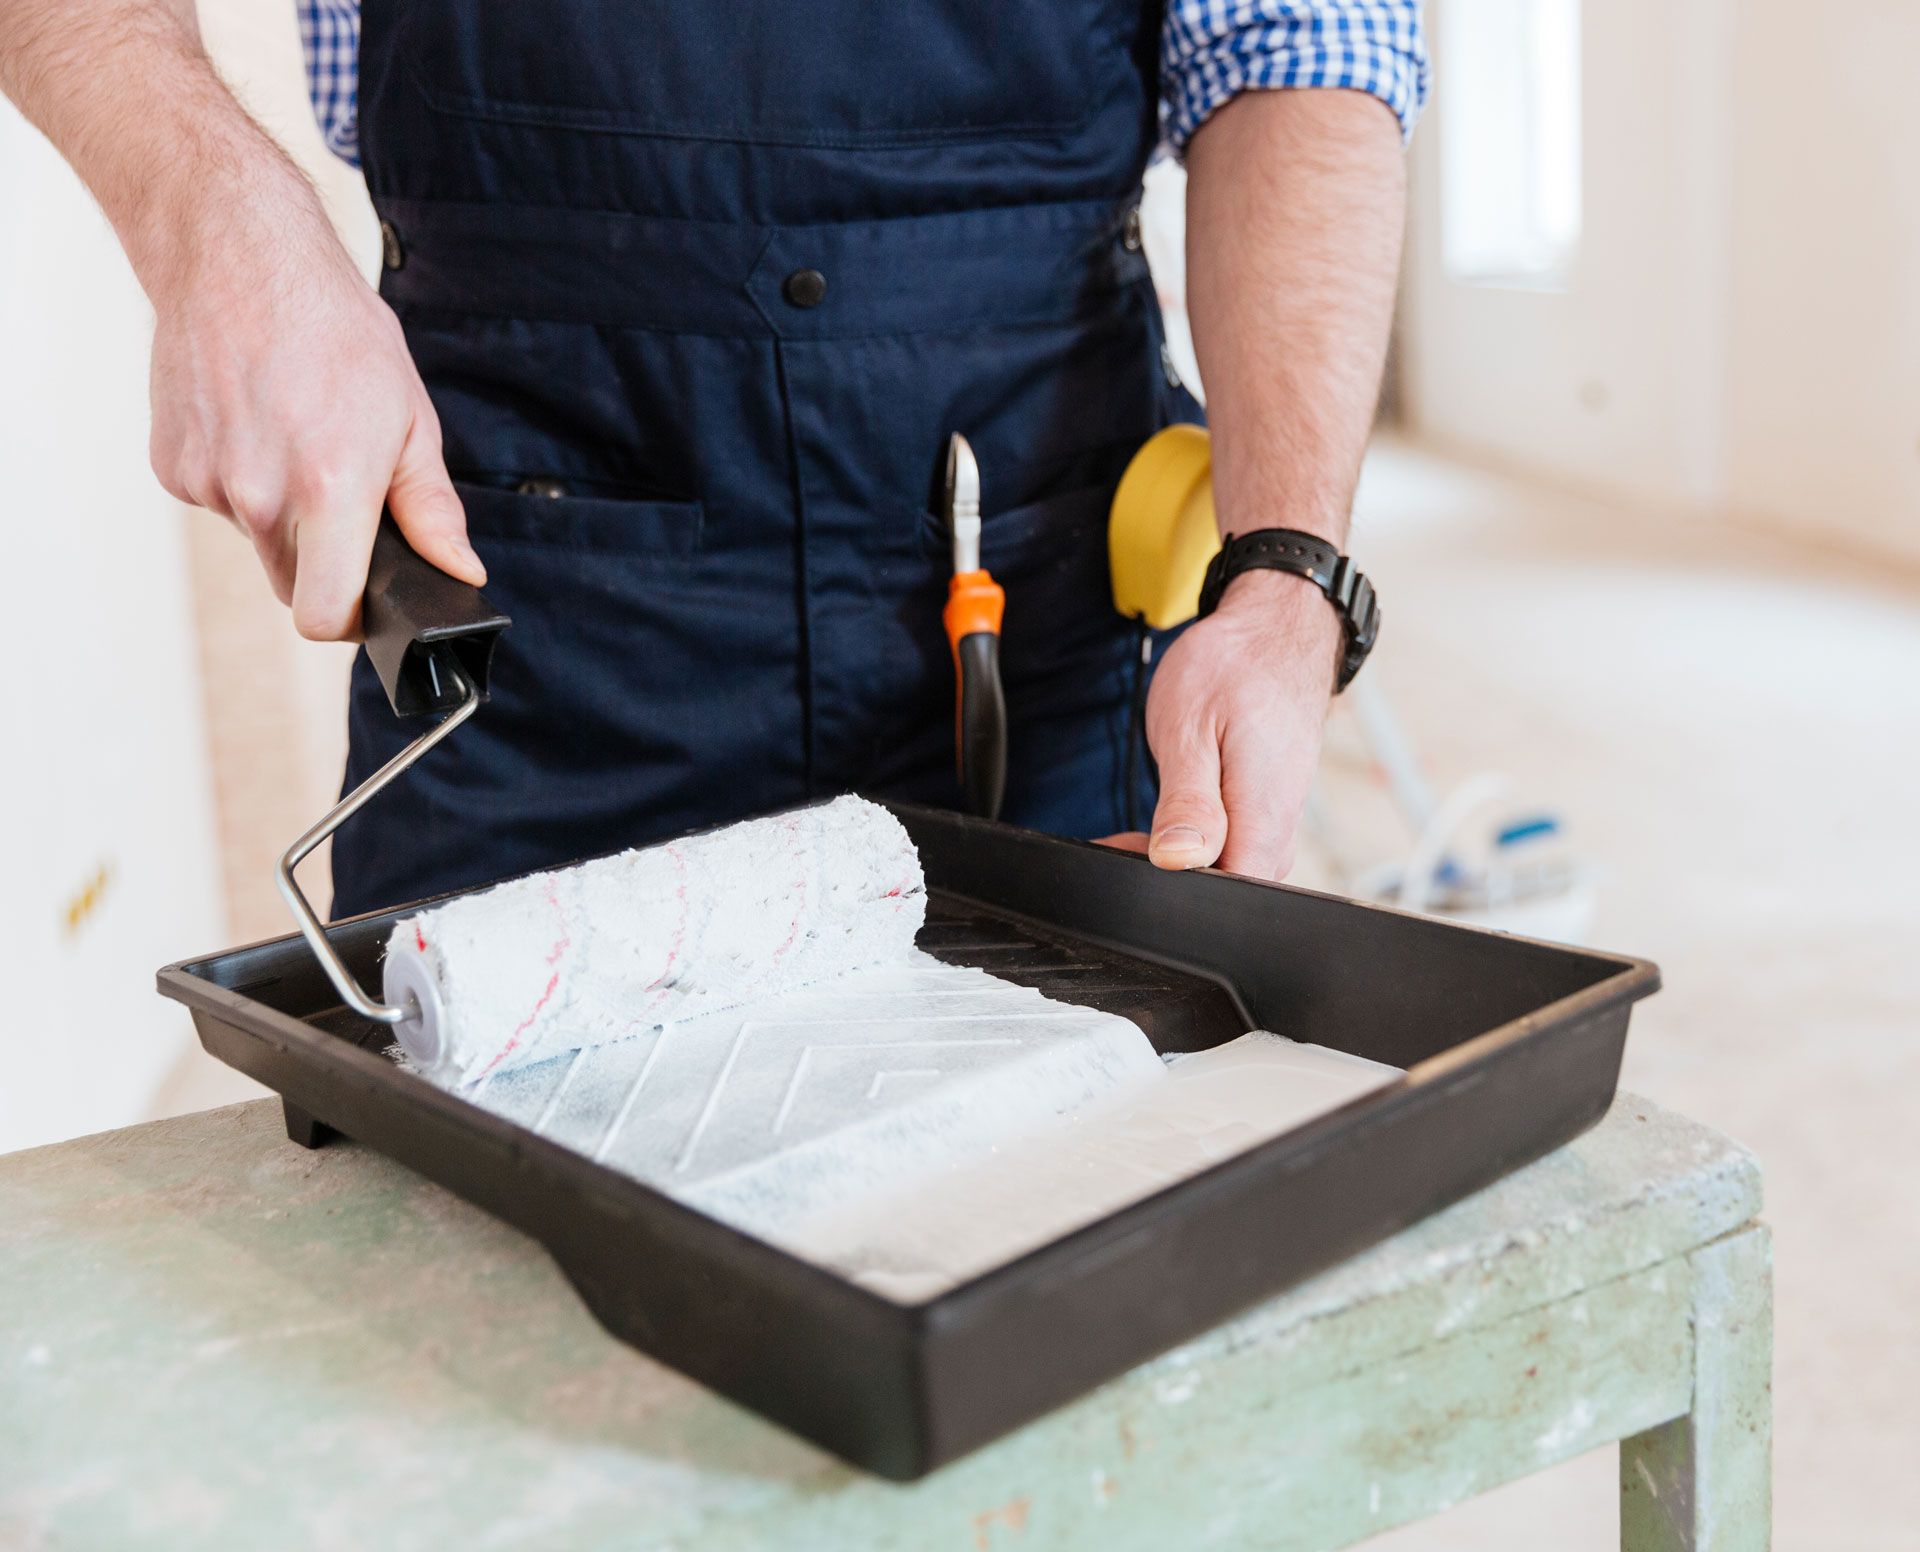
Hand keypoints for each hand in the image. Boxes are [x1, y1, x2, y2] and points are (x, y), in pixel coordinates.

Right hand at [146, 187, 482, 639]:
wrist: (236, 255)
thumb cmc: (335, 330)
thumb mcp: (411, 419)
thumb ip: (433, 511)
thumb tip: (462, 572)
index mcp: (329, 489)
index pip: (324, 614)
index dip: (351, 621)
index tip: (368, 602)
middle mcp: (260, 495)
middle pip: (293, 586)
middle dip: (325, 565)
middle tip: (346, 503)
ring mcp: (207, 482)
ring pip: (259, 542)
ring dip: (284, 516)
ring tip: (300, 438)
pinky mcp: (172, 466)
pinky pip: (220, 504)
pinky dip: (243, 482)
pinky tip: (258, 424)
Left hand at [1104, 569, 1339, 879]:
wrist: (1275, 633)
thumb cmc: (1233, 669)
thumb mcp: (1191, 728)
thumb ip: (1188, 802)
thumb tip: (1178, 860)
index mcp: (1264, 813)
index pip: (1229, 895)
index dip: (1174, 895)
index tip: (1132, 862)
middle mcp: (1278, 829)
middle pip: (1224, 890)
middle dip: (1166, 880)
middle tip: (1119, 842)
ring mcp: (1276, 824)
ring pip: (1224, 872)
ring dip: (1175, 859)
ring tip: (1135, 831)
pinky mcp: (1267, 815)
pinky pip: (1230, 849)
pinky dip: (1192, 843)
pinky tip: (1164, 823)